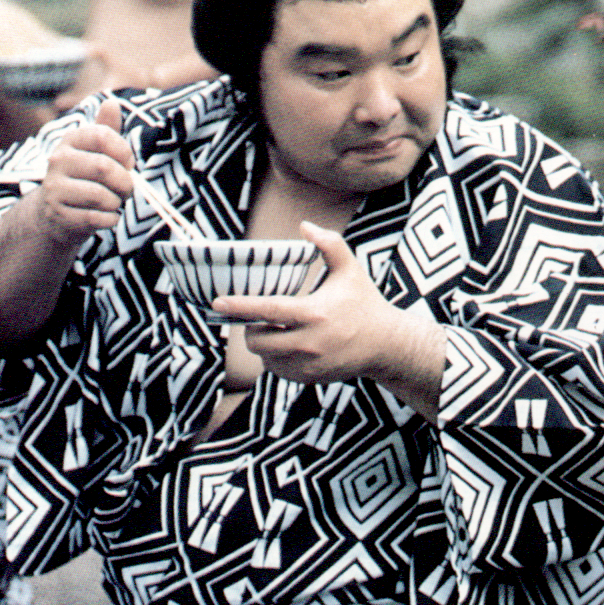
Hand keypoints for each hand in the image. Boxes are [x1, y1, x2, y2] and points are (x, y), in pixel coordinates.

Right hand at [27, 99, 135, 251]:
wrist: (55, 214)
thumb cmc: (84, 178)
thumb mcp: (94, 152)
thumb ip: (106, 130)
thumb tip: (112, 102)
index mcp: (70, 140)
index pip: (103, 136)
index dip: (124, 152)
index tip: (127, 163)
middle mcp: (58, 160)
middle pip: (104, 168)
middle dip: (125, 183)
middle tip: (126, 190)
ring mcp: (55, 188)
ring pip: (101, 196)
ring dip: (117, 203)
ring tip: (113, 203)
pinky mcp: (58, 215)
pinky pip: (96, 218)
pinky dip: (110, 220)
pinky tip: (107, 217)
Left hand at [213, 222, 436, 387]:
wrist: (386, 344)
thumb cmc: (364, 303)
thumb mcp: (350, 269)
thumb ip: (328, 244)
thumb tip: (304, 226)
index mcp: (314, 313)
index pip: (268, 310)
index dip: (240, 306)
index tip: (217, 303)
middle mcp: (309, 342)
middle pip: (258, 340)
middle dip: (250, 329)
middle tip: (256, 319)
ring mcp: (309, 364)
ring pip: (266, 359)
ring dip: (263, 345)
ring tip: (273, 331)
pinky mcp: (310, 378)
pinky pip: (278, 371)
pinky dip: (275, 360)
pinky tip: (286, 347)